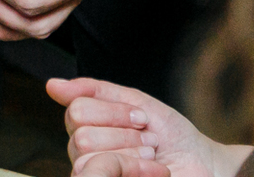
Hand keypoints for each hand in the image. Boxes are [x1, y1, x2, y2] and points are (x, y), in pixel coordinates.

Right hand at [46, 78, 250, 176]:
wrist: (201, 163)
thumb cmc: (170, 135)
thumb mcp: (136, 102)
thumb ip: (95, 91)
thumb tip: (52, 85)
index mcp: (87, 128)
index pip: (76, 110)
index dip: (113, 112)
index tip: (142, 119)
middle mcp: (83, 155)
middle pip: (81, 135)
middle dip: (124, 134)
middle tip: (147, 141)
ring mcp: (93, 173)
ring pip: (88, 156)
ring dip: (130, 152)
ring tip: (150, 156)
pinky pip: (101, 173)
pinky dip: (135, 168)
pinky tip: (153, 170)